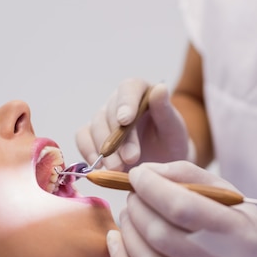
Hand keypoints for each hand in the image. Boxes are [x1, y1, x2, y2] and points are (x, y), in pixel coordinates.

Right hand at [76, 79, 190, 171]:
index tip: (125, 121)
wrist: (162, 164)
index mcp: (140, 92)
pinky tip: (99, 166)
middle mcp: (119, 102)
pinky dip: (88, 152)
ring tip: (117, 168)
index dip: (125, 103)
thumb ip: (165, 110)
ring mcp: (104, 118)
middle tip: (131, 158)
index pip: (129, 88)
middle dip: (118, 137)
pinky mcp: (92, 135)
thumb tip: (160, 88)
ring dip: (104, 148)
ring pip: (95, 125)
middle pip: (110, 111)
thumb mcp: (174, 129)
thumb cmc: (170, 142)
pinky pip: (83, 138)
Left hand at [106, 161, 256, 256]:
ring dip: (127, 231)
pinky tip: (117, 241)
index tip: (138, 175)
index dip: (151, 187)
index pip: (181, 207)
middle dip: (137, 206)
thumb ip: (189, 176)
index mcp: (235, 231)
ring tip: (129, 215)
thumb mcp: (230, 195)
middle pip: (159, 233)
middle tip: (134, 195)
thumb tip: (146, 171)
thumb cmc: (246, 230)